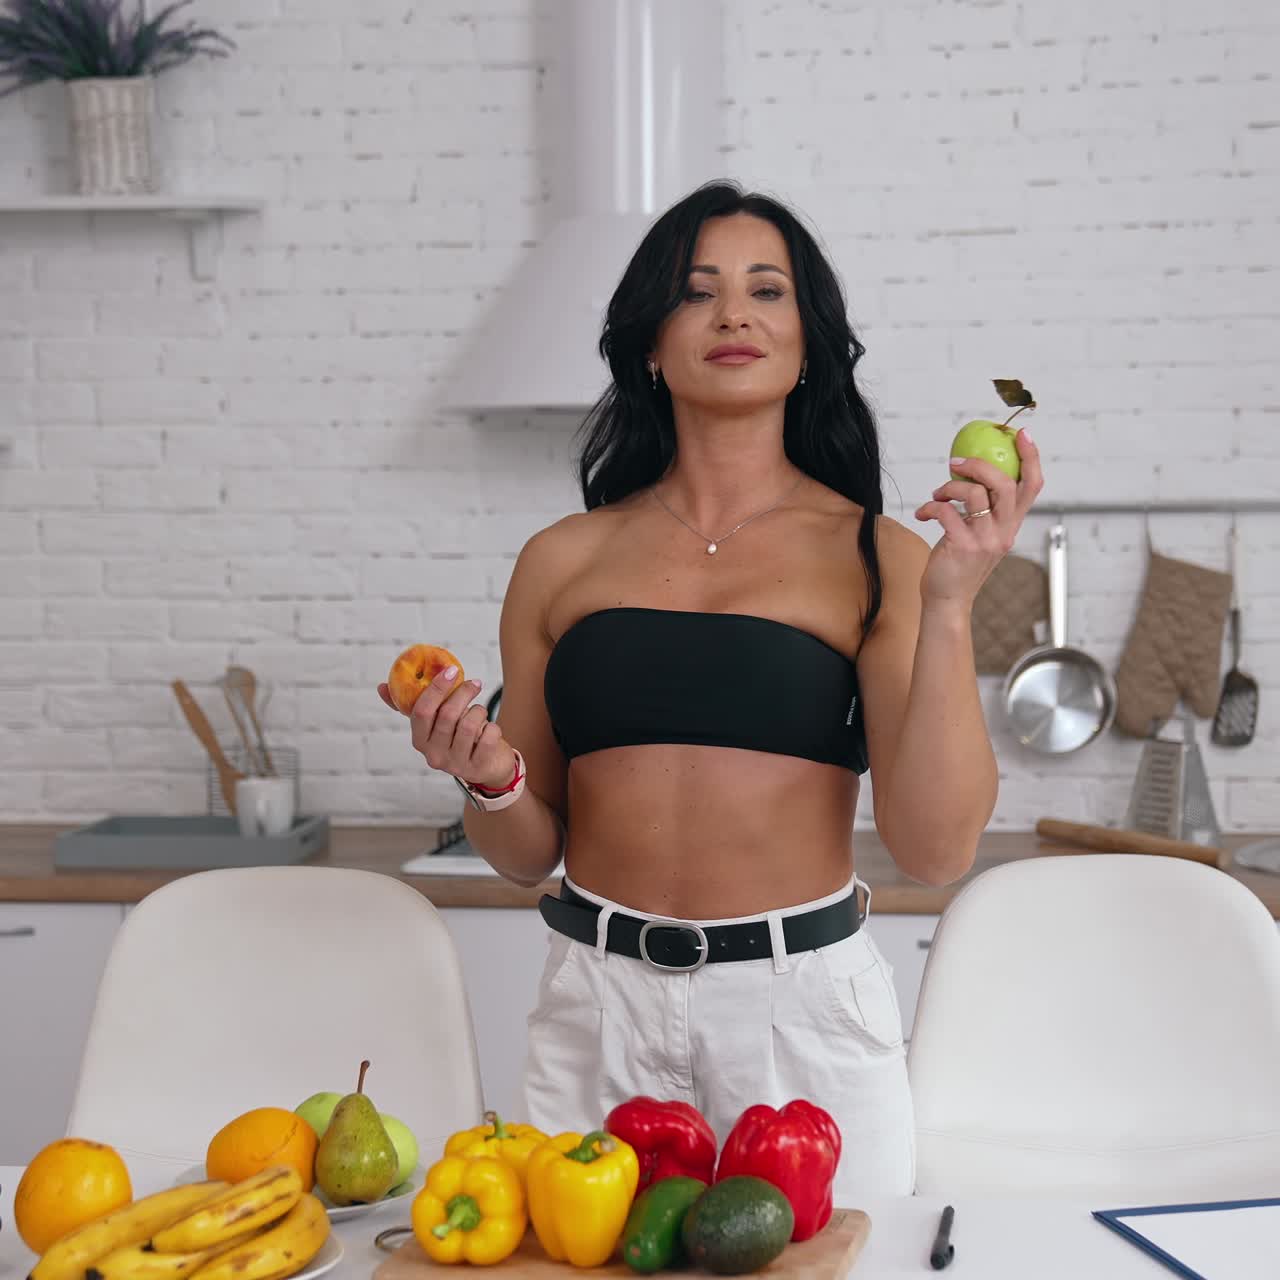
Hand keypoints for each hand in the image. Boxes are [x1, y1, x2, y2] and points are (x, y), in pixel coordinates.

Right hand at [377, 668, 516, 789]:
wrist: (486, 766)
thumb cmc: (457, 736)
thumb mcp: (434, 723)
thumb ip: (412, 706)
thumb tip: (382, 687)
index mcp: (419, 740)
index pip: (422, 711)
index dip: (436, 688)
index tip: (451, 669)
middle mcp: (433, 755)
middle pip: (448, 715)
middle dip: (464, 693)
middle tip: (475, 683)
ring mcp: (455, 764)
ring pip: (470, 724)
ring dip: (479, 711)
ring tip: (480, 712)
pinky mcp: (477, 768)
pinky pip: (489, 736)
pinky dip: (493, 727)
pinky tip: (489, 729)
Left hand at [913, 427, 1043, 609]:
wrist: (948, 600)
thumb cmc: (958, 564)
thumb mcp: (979, 535)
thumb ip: (983, 511)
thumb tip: (970, 475)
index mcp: (1011, 525)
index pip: (1032, 486)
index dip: (1031, 457)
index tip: (1021, 433)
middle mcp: (1004, 532)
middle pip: (1004, 484)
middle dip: (979, 466)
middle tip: (956, 463)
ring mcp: (986, 540)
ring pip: (974, 494)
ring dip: (949, 487)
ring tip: (937, 495)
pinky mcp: (963, 547)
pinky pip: (947, 512)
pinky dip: (931, 507)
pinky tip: (923, 514)